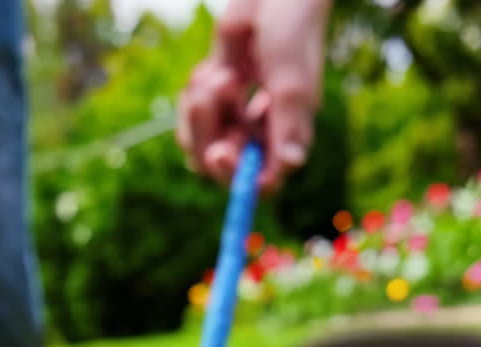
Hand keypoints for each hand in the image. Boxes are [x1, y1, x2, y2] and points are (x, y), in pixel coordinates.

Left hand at [177, 0, 330, 191]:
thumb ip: (289, 125)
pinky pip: (188, 116)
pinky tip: (213, 67)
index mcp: (284, 139)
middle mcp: (259, 135)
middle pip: (221, 168)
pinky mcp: (214, 99)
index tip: (221, 152)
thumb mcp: (291, 80)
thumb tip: (292, 164)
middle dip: (209, 135)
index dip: (238, 178)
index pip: (259, 182)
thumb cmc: (292, 30)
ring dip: (200, 110)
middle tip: (210, 96)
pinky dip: (194, 91)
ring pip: (199, 145)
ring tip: (221, 73)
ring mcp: (235, 118)